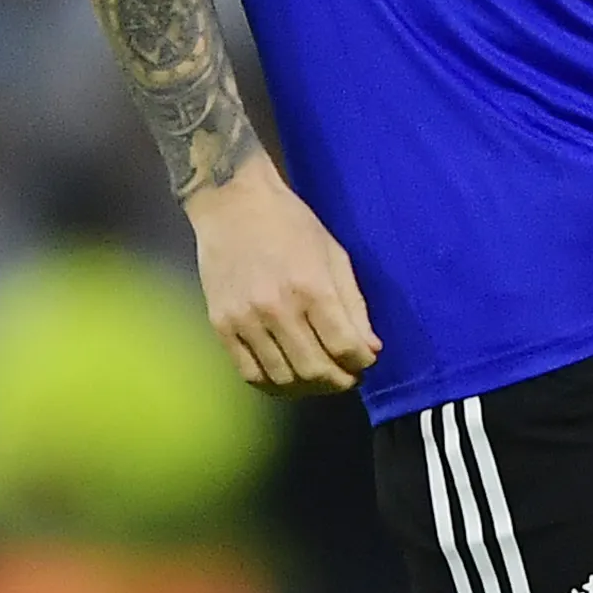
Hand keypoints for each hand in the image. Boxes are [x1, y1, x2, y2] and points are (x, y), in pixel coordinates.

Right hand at [186, 152, 382, 394]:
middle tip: (346, 377)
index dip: (361, 363)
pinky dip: (274, 384)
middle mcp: (278, 309)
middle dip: (339, 381)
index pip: (345, 348)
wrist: (232, 204)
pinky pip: (249, 374)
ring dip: (309, 387)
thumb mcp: (335, 256)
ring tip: (320, 378)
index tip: (364, 361)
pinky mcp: (221, 326)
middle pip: (315, 370)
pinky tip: (288, 377)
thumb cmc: (291, 225)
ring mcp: (245, 320)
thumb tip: (371, 350)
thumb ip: (354, 306)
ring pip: (283, 378)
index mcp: (313, 287)